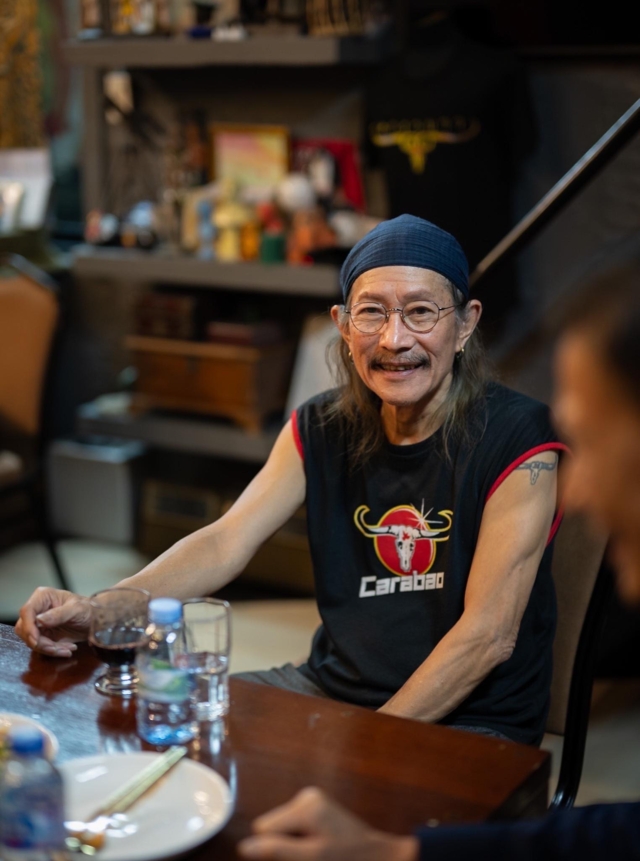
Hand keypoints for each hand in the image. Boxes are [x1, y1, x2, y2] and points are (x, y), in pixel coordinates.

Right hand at [14, 587, 91, 656]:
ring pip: (31, 641)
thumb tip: (39, 620)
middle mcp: (37, 609)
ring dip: (48, 649)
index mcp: (43, 597)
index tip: (36, 640)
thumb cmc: (87, 609)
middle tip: (56, 647)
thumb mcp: (76, 609)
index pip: (27, 611)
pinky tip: (67, 649)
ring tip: (68, 649)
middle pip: (24, 629)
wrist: (95, 620)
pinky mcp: (43, 635)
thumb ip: (58, 614)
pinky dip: (53, 651)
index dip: (28, 627)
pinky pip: (41, 647)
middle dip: (39, 642)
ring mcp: (38, 624)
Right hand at [237, 787, 417, 860]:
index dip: (273, 849)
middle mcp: (306, 796)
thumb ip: (277, 851)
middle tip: (308, 856)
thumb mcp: (311, 858)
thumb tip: (243, 848)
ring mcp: (312, 799)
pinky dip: (300, 837)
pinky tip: (318, 844)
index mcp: (305, 806)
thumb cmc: (347, 859)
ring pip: (282, 826)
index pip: (263, 828)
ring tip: (315, 852)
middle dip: (282, 845)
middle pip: (272, 825)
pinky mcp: (317, 806)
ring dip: (291, 843)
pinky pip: (294, 823)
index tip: (295, 858)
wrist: (379, 858)